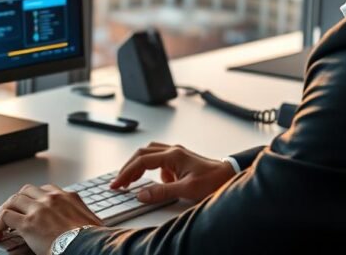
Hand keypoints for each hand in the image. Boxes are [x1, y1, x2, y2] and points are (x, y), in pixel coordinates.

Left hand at [0, 183, 100, 254]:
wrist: (88, 247)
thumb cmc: (93, 239)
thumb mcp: (93, 223)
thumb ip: (85, 219)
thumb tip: (90, 228)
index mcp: (69, 198)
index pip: (47, 189)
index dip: (36, 198)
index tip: (33, 207)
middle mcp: (52, 198)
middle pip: (27, 191)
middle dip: (18, 201)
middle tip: (13, 212)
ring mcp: (38, 209)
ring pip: (13, 200)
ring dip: (6, 210)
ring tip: (3, 223)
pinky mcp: (27, 223)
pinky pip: (4, 217)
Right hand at [109, 142, 235, 203]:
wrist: (229, 175)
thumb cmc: (212, 180)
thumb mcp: (187, 189)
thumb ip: (162, 192)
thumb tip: (141, 195)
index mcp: (172, 154)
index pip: (141, 161)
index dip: (126, 173)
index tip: (117, 184)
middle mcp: (172, 151)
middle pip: (142, 154)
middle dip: (128, 168)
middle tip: (118, 182)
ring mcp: (176, 154)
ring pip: (149, 154)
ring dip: (138, 165)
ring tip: (130, 180)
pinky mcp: (179, 160)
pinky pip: (159, 161)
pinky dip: (151, 169)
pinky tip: (157, 182)